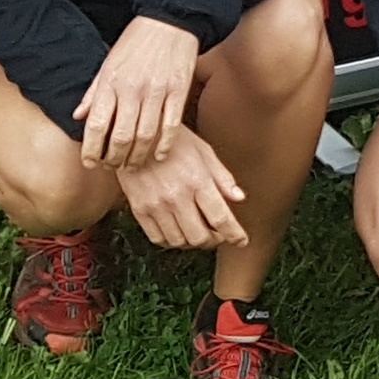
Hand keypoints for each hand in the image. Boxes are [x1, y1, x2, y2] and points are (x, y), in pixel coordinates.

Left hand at [75, 17, 202, 171]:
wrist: (170, 21)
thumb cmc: (136, 42)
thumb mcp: (107, 64)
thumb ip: (93, 92)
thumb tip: (78, 117)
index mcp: (111, 83)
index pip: (95, 126)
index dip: (91, 151)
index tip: (91, 163)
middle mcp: (133, 89)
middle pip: (121, 137)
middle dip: (115, 160)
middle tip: (113, 166)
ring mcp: (157, 91)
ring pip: (146, 136)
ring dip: (138, 157)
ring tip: (133, 164)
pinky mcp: (179, 91)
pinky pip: (171, 126)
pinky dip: (164, 146)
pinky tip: (158, 155)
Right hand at [113, 125, 247, 252]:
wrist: (137, 136)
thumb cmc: (175, 141)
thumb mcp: (204, 151)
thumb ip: (223, 177)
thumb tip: (240, 198)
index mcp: (198, 181)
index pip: (221, 218)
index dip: (234, 235)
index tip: (241, 241)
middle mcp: (177, 197)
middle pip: (200, 237)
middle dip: (214, 240)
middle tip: (219, 234)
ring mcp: (156, 206)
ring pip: (179, 241)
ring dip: (193, 242)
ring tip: (199, 231)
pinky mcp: (139, 210)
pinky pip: (158, 238)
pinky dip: (172, 241)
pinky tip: (178, 231)